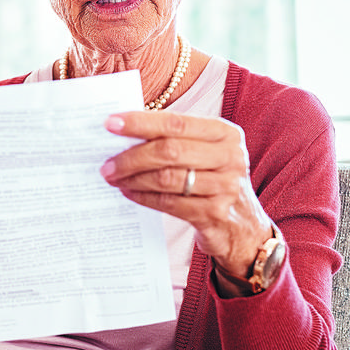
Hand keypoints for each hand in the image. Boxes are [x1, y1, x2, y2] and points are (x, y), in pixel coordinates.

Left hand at [99, 111, 272, 276]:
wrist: (244, 227)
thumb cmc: (213, 179)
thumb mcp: (205, 152)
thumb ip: (174, 139)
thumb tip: (123, 131)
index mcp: (225, 133)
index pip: (175, 123)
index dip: (140, 122)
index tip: (110, 124)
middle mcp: (230, 157)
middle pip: (169, 151)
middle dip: (131, 156)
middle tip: (105, 163)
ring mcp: (225, 187)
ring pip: (166, 179)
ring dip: (133, 178)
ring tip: (113, 178)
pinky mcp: (214, 214)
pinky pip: (169, 203)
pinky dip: (143, 197)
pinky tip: (129, 192)